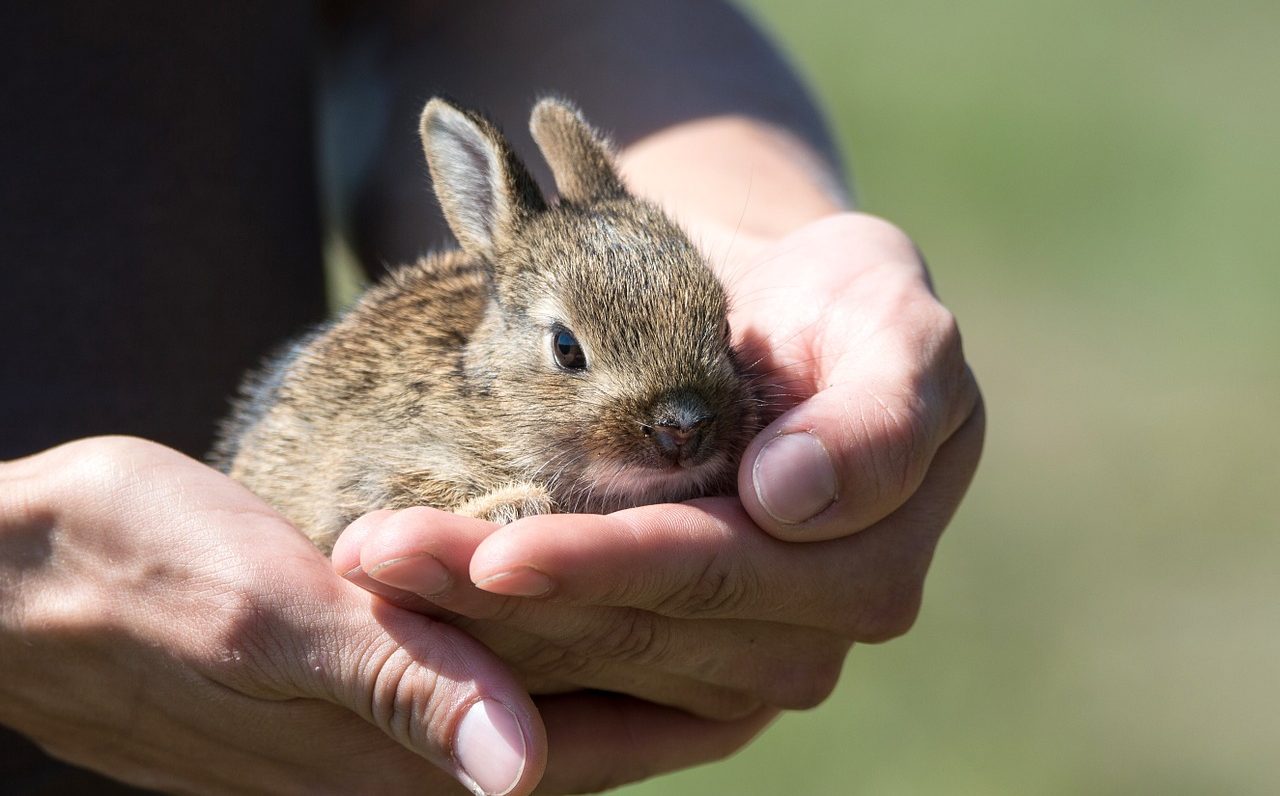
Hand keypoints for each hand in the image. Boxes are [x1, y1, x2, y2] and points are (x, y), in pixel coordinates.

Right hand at [0, 437, 770, 794]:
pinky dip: (554, 634)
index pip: (600, 740)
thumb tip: (518, 772)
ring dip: (627, 647)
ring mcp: (382, 730)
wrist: (21, 581)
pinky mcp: (353, 693)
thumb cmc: (130, 576)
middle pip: (591, 725)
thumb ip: (399, 688)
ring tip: (715, 584)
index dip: (700, 693)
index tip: (787, 638)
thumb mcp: (265, 618)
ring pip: (549, 697)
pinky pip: (490, 672)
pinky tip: (583, 585)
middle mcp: (411, 759)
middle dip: (687, 668)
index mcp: (405, 749)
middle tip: (783, 600)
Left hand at [335, 211, 981, 718]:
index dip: (608, 565)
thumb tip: (786, 498)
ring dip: (478, 633)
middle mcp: (823, 632)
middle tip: (378, 557)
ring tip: (371, 575)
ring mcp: (762, 664)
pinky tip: (415, 637)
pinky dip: (500, 670)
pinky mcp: (703, 680)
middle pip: (643, 629)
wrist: (799, 341)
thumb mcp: (896, 325)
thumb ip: (877, 414)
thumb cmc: (845, 316)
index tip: (497, 556)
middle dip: (505, 599)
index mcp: (876, 553)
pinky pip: (595, 694)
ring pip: (602, 664)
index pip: (719, 567)